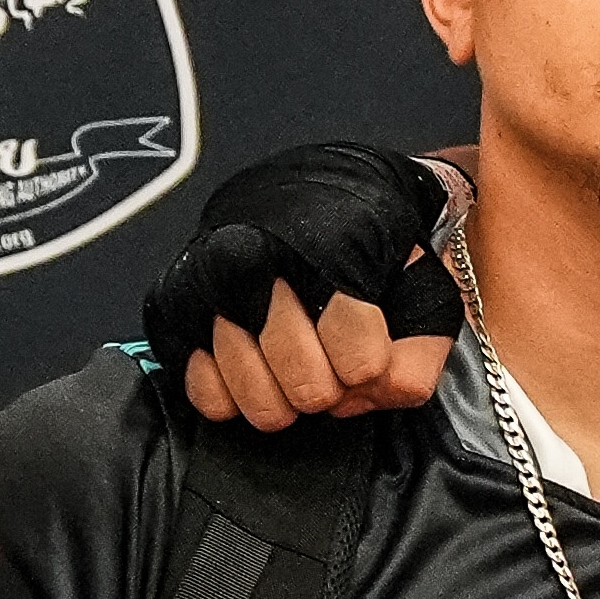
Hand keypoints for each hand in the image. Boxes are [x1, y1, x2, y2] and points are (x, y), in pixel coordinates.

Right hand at [145, 140, 463, 427]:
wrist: (311, 198)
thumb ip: (417, 358)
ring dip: (286, 394)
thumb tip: (370, 395)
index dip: (370, 367)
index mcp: (332, 245)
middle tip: (328, 355)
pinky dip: (239, 394)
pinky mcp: (174, 310)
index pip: (361, 363)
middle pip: (309, 389)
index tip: (367, 345)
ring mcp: (209, 284)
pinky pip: (209, 396)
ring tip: (294, 357)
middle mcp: (259, 258)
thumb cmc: (371, 249)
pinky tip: (257, 361)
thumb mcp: (425, 291)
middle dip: (331, 385)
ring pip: (259, 400)